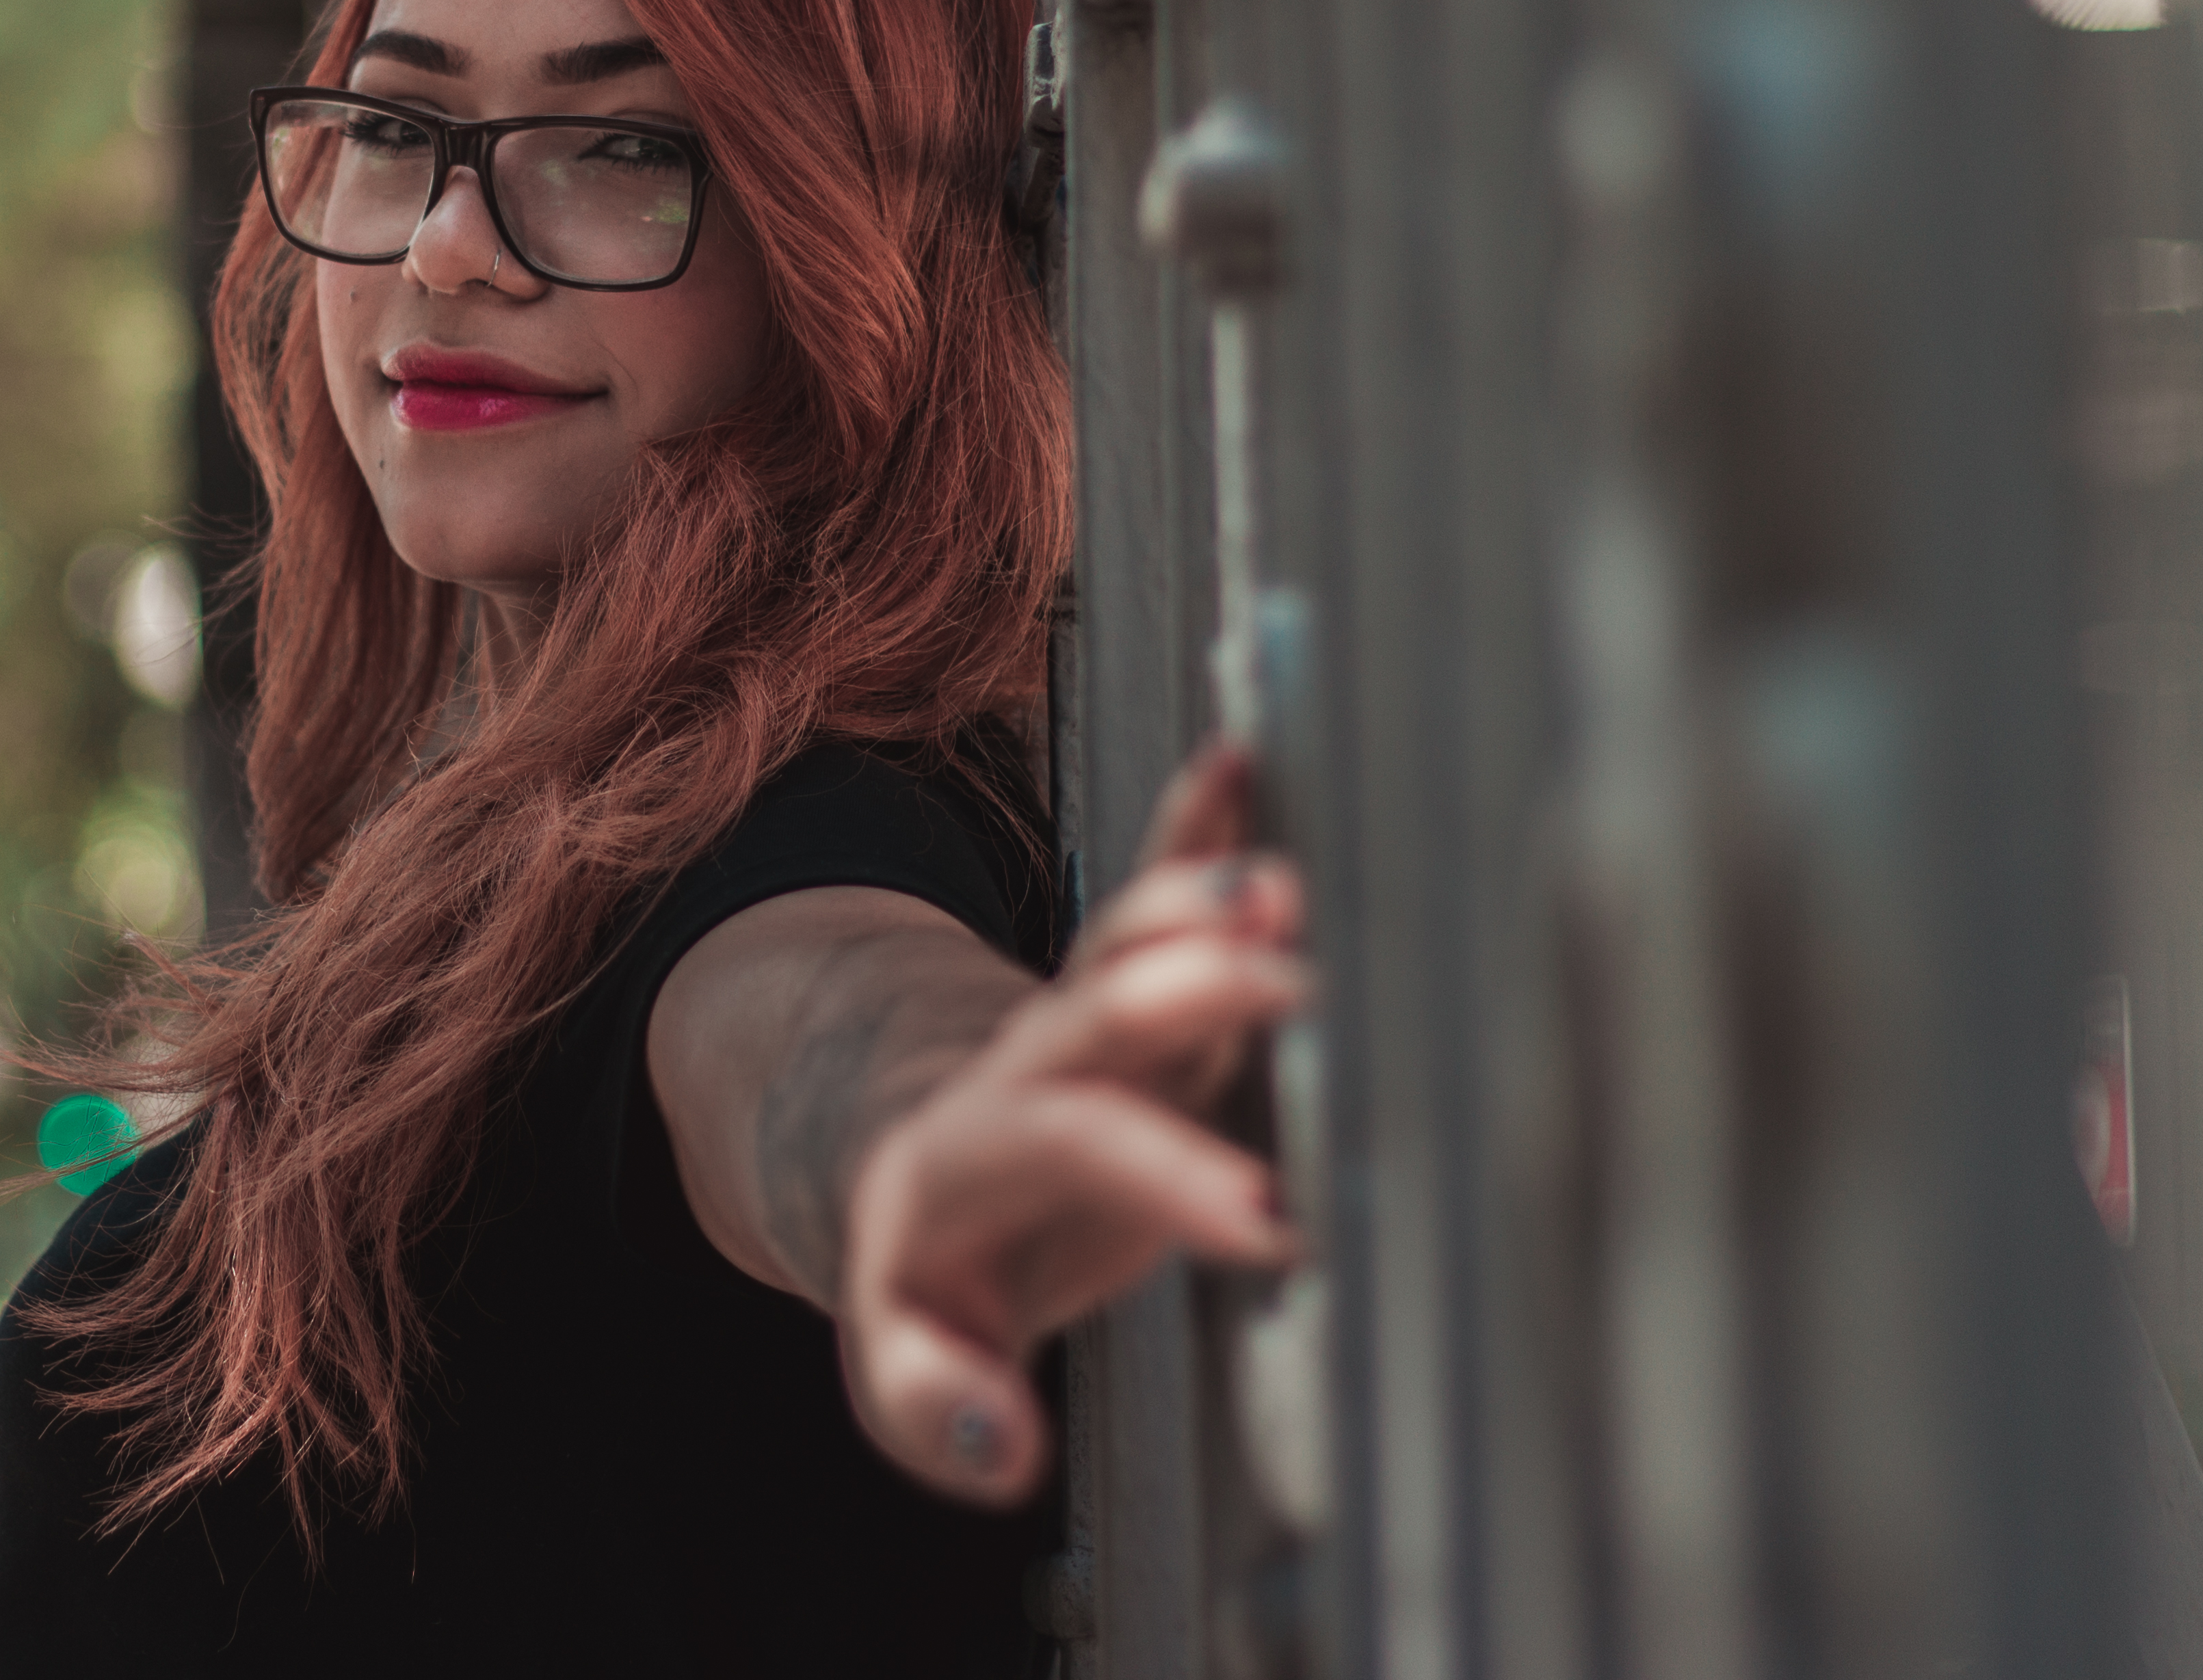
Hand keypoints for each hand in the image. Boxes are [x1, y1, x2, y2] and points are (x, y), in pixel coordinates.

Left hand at [835, 744, 1308, 1504]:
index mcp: (972, 1154)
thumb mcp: (907, 1363)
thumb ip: (935, 1406)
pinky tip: (1243, 754)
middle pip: (1098, 1011)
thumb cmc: (934, 1283)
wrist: (910, 1175)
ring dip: (1203, 897)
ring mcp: (1085, 1011)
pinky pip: (1159, 884)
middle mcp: (1030, 1063)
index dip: (1164, 1176)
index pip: (1070, 1146)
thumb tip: (997, 1448)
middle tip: (1294, 992)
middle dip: (1189, 995)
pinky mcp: (1131, 981)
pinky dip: (1200, 823)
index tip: (1274, 1223)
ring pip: (1134, 937)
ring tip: (1286, 881)